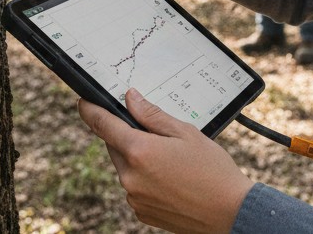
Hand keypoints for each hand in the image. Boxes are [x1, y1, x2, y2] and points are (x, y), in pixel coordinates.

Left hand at [79, 88, 253, 233]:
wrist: (229, 213)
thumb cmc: (211, 170)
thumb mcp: (185, 132)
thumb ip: (152, 115)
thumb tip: (130, 98)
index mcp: (139, 152)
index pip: (103, 125)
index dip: (90, 110)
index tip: (83, 102)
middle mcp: (130, 177)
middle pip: (116, 145)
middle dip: (128, 134)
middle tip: (156, 134)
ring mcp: (134, 197)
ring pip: (125, 166)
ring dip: (138, 157)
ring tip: (171, 159)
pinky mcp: (141, 212)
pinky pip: (134, 186)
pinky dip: (144, 177)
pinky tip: (170, 177)